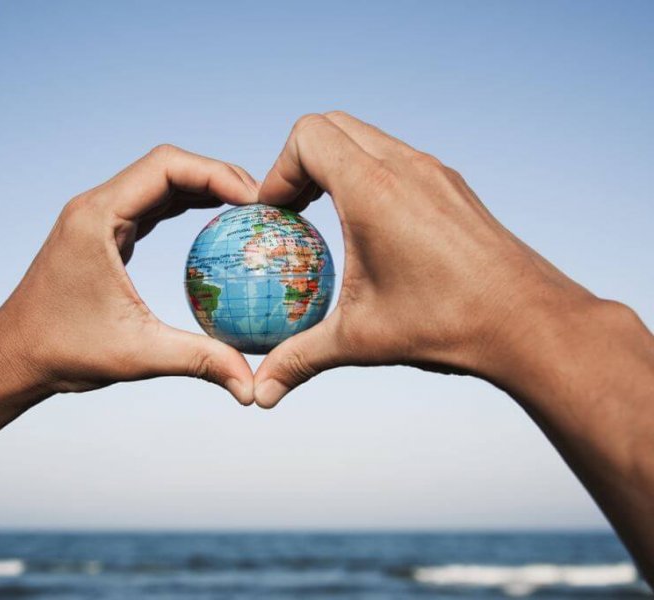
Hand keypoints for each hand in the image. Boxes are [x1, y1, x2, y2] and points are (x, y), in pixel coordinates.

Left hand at [0, 144, 257, 403]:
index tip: (256, 200)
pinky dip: (185, 207)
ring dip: (203, 188)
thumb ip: (199, 361)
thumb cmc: (62, 351)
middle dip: (218, 177)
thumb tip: (252, 387)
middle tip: (262, 204)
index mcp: (97, 217)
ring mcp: (98, 217)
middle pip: (168, 166)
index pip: (166, 167)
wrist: (13, 357)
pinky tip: (214, 223)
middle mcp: (96, 206)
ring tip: (248, 210)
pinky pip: (151, 206)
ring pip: (159, 182)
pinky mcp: (103, 233)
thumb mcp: (137, 355)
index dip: (217, 173)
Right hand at [253, 112, 596, 406]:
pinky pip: (398, 158)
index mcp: (373, 189)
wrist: (528, 321)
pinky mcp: (453, 186)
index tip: (275, 214)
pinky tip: (373, 229)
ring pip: (367, 138)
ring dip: (337, 165)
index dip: (278, 170)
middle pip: (332, 126)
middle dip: (300, 161)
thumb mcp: (360, 340)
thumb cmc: (446, 324)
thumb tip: (258, 393)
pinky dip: (370, 176)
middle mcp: (405, 166)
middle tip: (293, 210)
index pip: (308, 137)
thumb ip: (300, 359)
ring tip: (327, 216)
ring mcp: (434, 171)